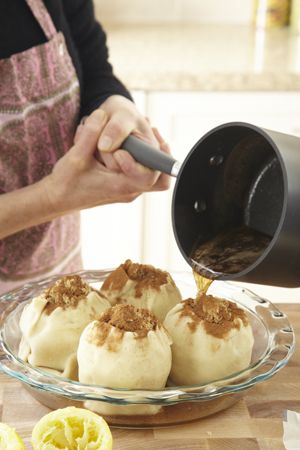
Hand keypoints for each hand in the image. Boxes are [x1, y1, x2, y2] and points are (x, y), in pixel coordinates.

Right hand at [44, 109, 170, 215]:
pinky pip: (141, 173)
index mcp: (121, 186)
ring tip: (135, 135)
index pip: (150, 176)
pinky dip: (138, 158)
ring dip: (147, 155)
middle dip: (155, 153)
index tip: (122, 149)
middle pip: (159, 176)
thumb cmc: (66, 182)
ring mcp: (128, 190)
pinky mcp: (123, 185)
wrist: (57, 199)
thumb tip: (102, 114)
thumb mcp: (75, 156)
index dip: (142, 159)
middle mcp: (129, 191)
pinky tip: (125, 143)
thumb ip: (90, 134)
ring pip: (152, 174)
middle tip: (151, 132)